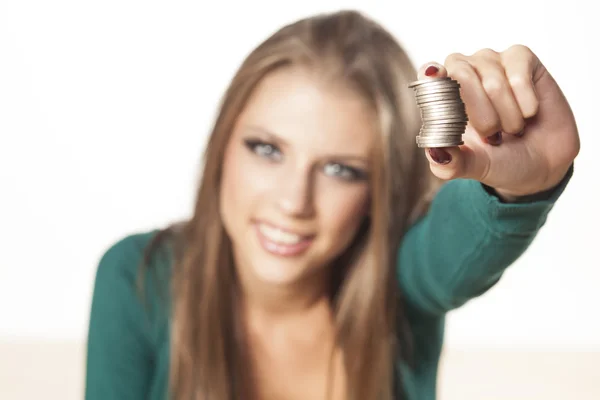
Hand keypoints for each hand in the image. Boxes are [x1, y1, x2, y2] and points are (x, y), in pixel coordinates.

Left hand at [418, 45, 579, 200]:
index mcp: (441, 97)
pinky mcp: (519, 57)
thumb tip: (434, 151)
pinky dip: (525, 100)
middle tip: (493, 136)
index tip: (435, 77)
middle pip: (461, 76)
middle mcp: (462, 73)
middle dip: (481, 114)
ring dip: (507, 115)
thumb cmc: (500, 159)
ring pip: (493, 81)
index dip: (431, 76)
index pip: (428, 76)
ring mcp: (490, 62)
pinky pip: (518, 74)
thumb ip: (451, 164)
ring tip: (513, 128)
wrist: (542, 162)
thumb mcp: (474, 167)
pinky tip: (529, 113)